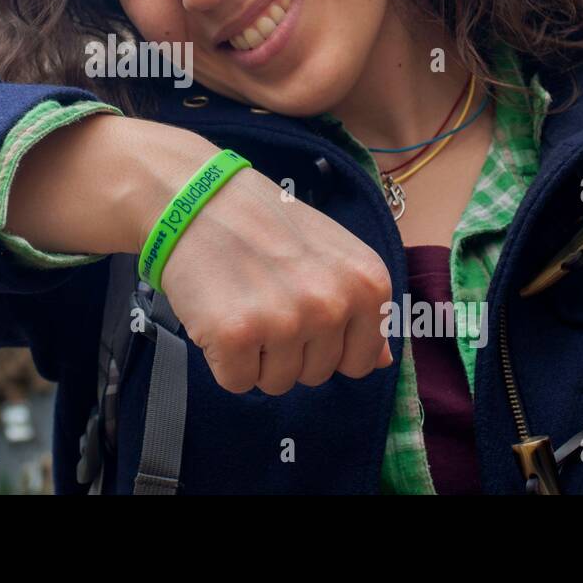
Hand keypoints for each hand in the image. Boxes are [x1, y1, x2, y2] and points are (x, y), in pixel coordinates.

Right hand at [137, 159, 394, 395]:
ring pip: (277, 383)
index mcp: (367, 284)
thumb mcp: (332, 254)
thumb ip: (360, 307)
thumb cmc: (265, 225)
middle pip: (316, 375)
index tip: (300, 309)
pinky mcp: (235, 335)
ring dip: (255, 356)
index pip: (359, 361)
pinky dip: (223, 359)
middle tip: (263, 299)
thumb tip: (384, 362)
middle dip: (288, 350)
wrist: (198, 199)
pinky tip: (219, 315)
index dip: (326, 344)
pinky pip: (237, 382)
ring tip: (241, 304)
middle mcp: (332, 304)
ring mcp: (284, 321)